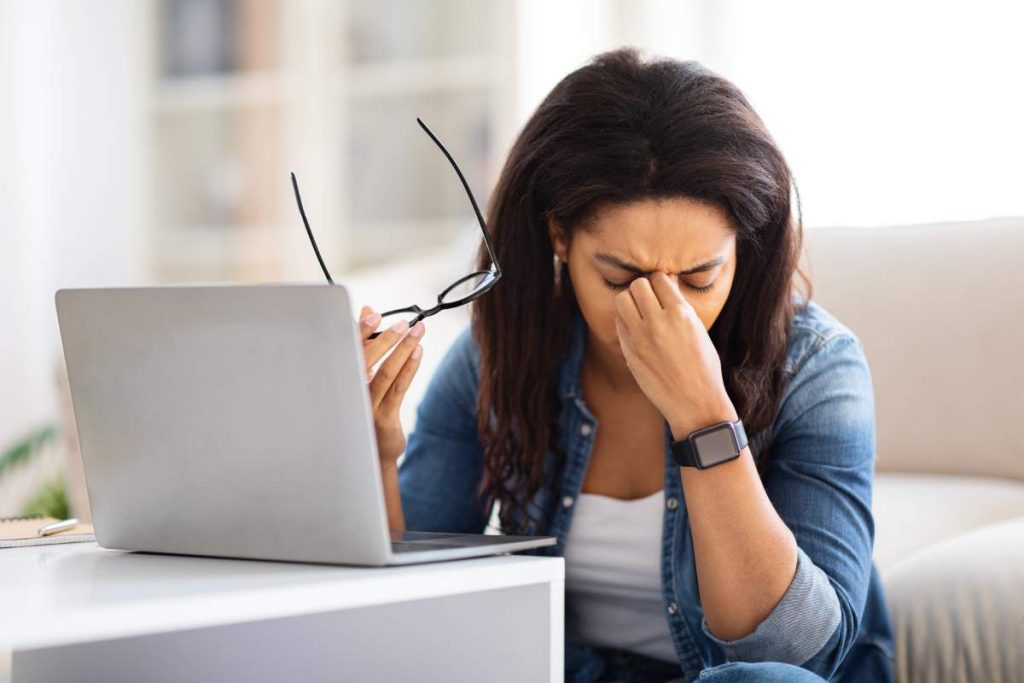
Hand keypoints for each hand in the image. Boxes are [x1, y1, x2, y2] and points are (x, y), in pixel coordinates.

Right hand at [357, 305, 424, 467]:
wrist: (370, 453)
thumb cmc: (365, 406)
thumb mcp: (362, 374)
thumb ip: (364, 342)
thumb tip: (367, 308)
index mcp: (341, 382)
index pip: (347, 351)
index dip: (358, 331)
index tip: (371, 313)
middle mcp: (349, 394)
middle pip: (364, 360)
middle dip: (384, 338)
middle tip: (402, 322)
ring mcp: (365, 407)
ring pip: (385, 373)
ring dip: (402, 350)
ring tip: (417, 331)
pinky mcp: (383, 418)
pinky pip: (397, 388)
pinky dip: (408, 368)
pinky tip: (418, 352)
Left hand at [613, 272, 736, 438]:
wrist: (694, 403)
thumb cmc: (703, 366)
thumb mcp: (698, 330)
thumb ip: (679, 306)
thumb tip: (666, 280)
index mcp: (681, 314)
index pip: (659, 278)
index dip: (660, 281)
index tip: (661, 288)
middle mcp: (659, 322)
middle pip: (637, 285)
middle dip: (643, 289)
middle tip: (649, 300)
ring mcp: (641, 337)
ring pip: (622, 299)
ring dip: (630, 301)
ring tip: (639, 311)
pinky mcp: (629, 351)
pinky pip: (618, 322)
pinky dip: (625, 320)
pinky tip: (636, 328)